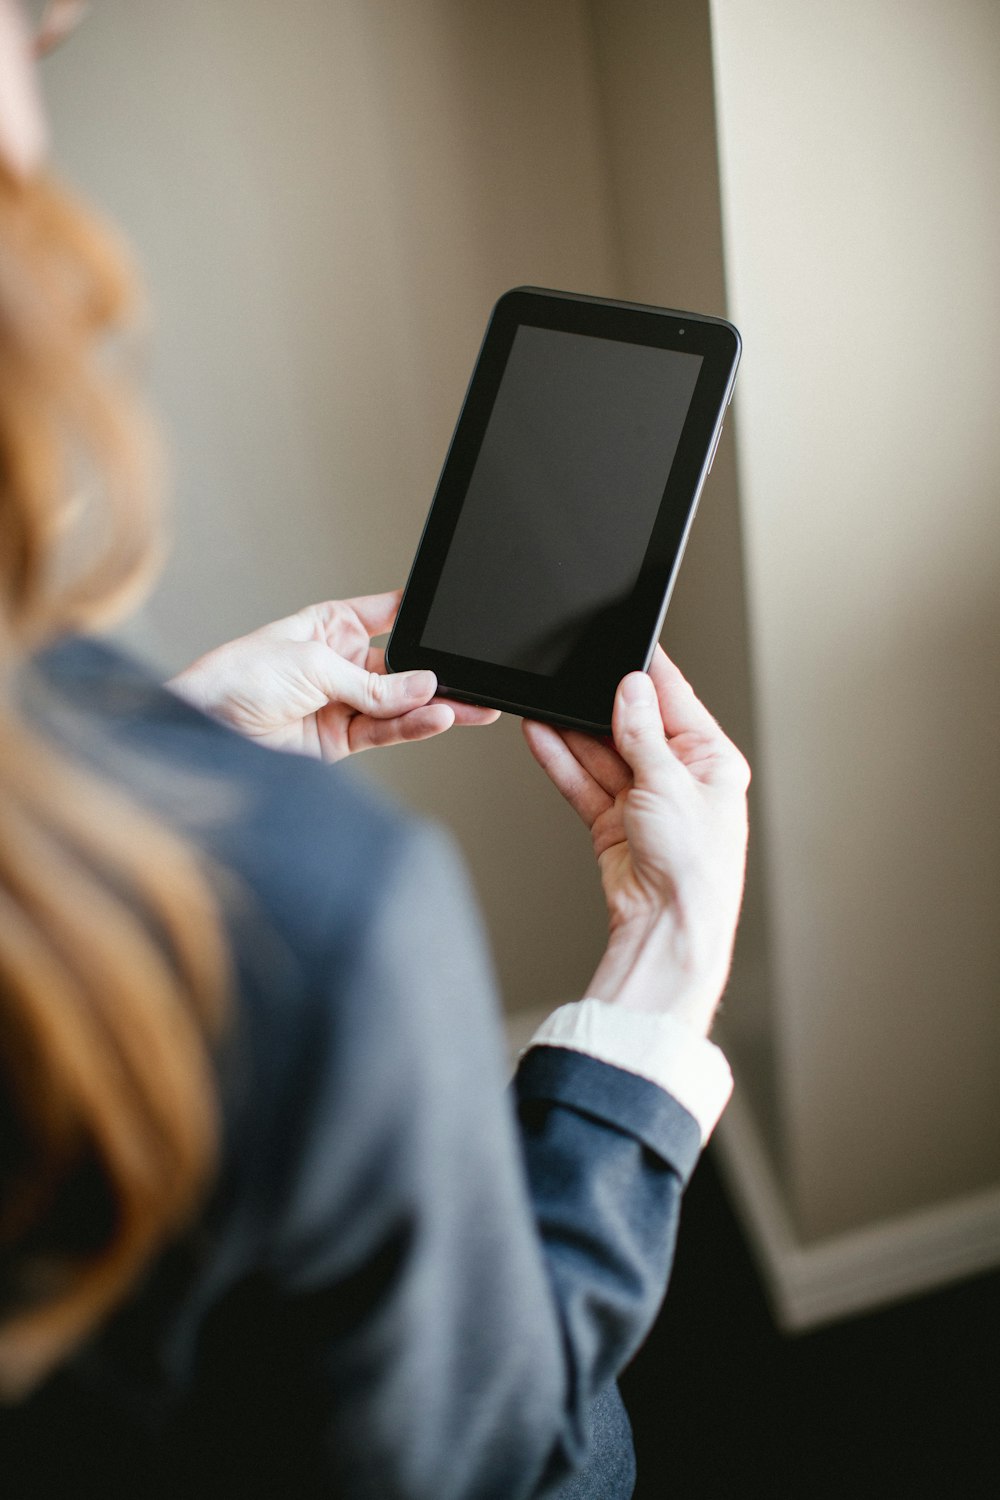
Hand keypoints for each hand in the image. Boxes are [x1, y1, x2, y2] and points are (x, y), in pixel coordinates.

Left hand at [168, 590, 498, 761]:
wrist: (205, 726)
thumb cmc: (240, 676)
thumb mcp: (313, 664)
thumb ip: (372, 681)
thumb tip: (423, 685)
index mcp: (332, 625)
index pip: (390, 616)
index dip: (420, 618)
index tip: (454, 621)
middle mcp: (342, 663)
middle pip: (402, 667)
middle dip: (435, 672)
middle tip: (473, 676)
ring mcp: (343, 702)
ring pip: (399, 703)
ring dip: (433, 705)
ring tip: (467, 704)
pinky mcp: (340, 740)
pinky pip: (385, 731)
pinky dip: (412, 726)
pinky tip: (437, 717)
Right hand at [522, 649, 749, 1033]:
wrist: (668, 928)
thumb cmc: (694, 867)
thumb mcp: (670, 784)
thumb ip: (643, 734)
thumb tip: (633, 689)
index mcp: (712, 762)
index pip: (677, 702)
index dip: (649, 673)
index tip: (627, 642)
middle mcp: (680, 779)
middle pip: (634, 726)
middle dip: (601, 705)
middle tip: (573, 675)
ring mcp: (645, 801)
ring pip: (603, 754)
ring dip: (574, 731)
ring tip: (545, 702)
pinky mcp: (615, 823)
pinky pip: (585, 782)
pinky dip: (562, 762)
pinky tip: (542, 736)